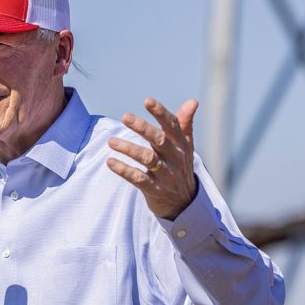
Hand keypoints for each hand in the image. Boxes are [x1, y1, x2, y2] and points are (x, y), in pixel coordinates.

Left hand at [106, 97, 198, 219]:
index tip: (147, 100)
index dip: (161, 113)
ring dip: (129, 149)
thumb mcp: (185, 146)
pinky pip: (139, 179)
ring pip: (148, 159)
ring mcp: (166, 175)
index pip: (172, 126)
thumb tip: (193, 101)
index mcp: (181, 145)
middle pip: (159, 140)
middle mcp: (175, 159)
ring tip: (111, 142)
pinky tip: (111, 162)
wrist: (184, 203)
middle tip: (125, 117)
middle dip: (143, 128)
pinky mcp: (156, 190)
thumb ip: (184, 123)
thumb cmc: (180, 167)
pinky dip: (124, 170)